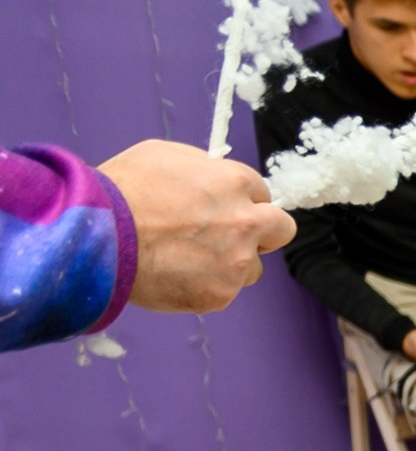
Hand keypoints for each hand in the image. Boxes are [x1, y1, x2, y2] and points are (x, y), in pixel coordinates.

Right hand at [98, 140, 293, 314]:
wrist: (98, 236)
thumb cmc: (123, 190)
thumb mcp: (164, 156)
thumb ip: (204, 169)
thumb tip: (217, 175)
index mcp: (234, 183)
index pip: (262, 192)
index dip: (243, 200)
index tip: (226, 207)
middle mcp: (245, 222)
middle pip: (281, 230)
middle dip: (263, 232)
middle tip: (233, 236)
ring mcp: (236, 262)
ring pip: (253, 267)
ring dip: (232, 263)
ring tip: (189, 258)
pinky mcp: (221, 294)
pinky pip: (225, 290)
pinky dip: (206, 285)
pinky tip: (176, 275)